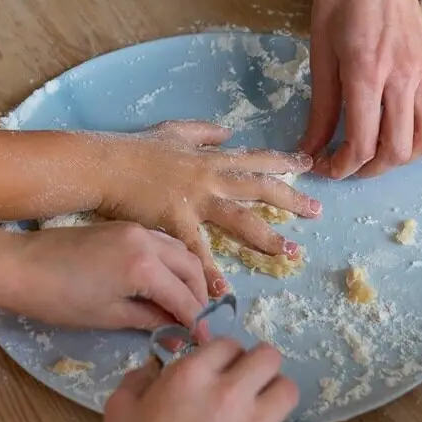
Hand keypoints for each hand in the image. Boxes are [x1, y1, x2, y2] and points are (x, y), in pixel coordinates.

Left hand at [6, 223, 208, 329]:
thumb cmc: (60, 299)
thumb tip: (176, 333)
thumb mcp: (109, 316)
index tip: (202, 339)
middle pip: (190, 266)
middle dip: (199, 295)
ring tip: (184, 302)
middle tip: (197, 321)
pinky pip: (160, 242)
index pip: (183, 296)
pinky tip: (165, 282)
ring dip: (187, 275)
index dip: (195, 320)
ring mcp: (134, 229)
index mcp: (144, 266)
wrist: (20, 266)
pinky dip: (170, 261)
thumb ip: (149, 320)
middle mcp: (146, 240)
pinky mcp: (122, 226)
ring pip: (178, 250)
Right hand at [95, 122, 318, 293]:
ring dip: (268, 237)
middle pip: (260, 189)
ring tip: (290, 252)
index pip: (255, 159)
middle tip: (317, 212)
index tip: (308, 165)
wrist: (104, 164)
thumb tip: (227, 133)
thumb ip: (202, 132)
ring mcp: (195, 199)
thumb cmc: (133, 148)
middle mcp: (210, 177)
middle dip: (291, 200)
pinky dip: (210, 271)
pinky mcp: (175, 219)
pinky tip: (223, 290)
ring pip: (241, 218)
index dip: (283, 161)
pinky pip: (197, 249)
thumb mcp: (173, 131)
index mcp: (210, 158)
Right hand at [100, 339, 307, 421]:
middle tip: (247, 388)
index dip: (225, 357)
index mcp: (193, 375)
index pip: (228, 344)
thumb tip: (152, 370)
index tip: (220, 372)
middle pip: (269, 357)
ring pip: (289, 391)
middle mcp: (230, 393)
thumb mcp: (119, 409)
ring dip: (277, 399)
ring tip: (263, 415)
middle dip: (258, 368)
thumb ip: (138, 380)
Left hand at [302, 0, 421, 177]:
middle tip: (346, 165)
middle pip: (398, 150)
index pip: (363, 143)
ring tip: (377, 151)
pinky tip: (407, 131)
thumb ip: (321, 106)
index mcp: (367, 72)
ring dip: (402, 157)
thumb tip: (310, 148)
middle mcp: (403, 78)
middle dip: (369, 170)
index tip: (324, 168)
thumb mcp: (320, 51)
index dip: (341, 168)